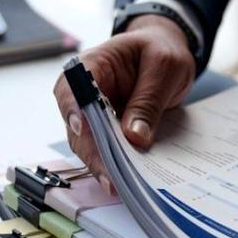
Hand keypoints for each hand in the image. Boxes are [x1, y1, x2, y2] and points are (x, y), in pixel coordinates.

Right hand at [53, 15, 195, 192]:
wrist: (165, 51)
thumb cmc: (160, 51)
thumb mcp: (164, 68)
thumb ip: (148, 100)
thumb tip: (135, 137)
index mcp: (92, 64)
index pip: (72, 88)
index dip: (73, 110)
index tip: (80, 129)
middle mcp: (83, 91)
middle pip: (77, 125)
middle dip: (92, 151)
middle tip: (110, 176)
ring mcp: (92, 113)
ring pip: (87, 144)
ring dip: (101, 164)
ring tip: (117, 186)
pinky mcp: (105, 130)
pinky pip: (103, 150)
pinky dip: (112, 165)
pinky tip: (124, 181)